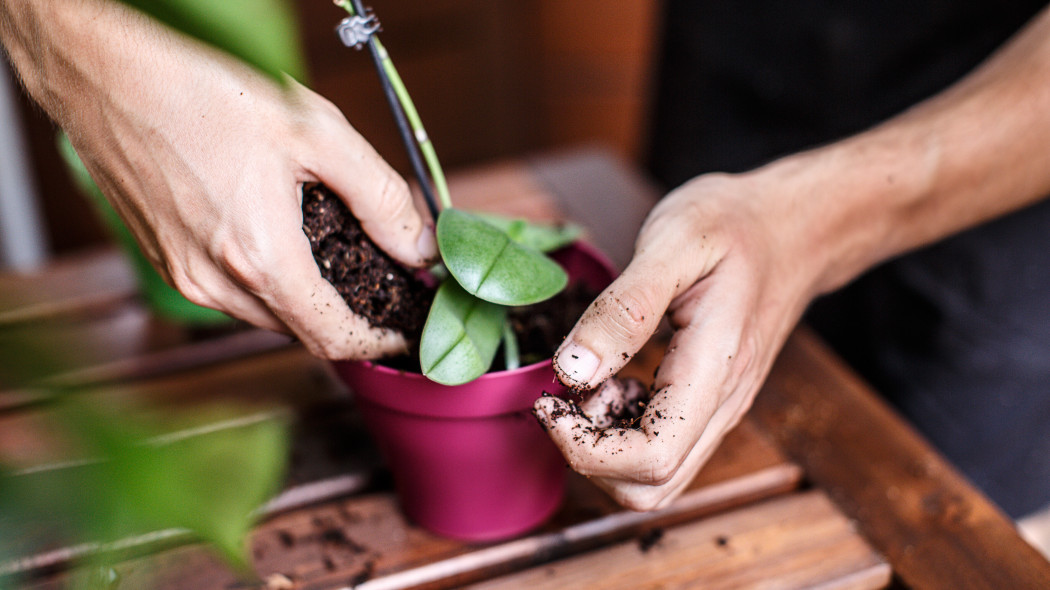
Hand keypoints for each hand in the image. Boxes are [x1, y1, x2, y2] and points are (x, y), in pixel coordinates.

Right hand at [22, 2, 435, 358]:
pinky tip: (285, 237)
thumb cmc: (203, 90)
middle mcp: (214, 283)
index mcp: (258, 258)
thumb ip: (381, 197)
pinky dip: (269, 280)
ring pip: (265, 313)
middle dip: (350, 316)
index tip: (409, 327)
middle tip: (387, 282)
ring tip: (343, 256)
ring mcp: (182, 274)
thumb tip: (420, 246)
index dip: (380, 340)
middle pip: (301, 329)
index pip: (333, 337)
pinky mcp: (165, 258)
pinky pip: (232, 292)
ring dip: (308, 298)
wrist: (105, 70)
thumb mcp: (316, 132)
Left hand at [534, 172, 819, 509]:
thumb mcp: (674, 242)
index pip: (649, 457)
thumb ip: (623, 310)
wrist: (795, 227)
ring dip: (605, 446)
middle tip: (565, 395)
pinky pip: (663, 449)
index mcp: (714, 369)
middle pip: (649, 486)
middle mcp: (722, 405)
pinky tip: (613, 379)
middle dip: (589, 455)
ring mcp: (719, 410)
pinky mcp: (708, 405)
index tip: (550, 399)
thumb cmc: (736, 224)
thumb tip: (572, 371)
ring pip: (656, 477)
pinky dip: (622, 431)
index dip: (584, 447)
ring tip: (592, 382)